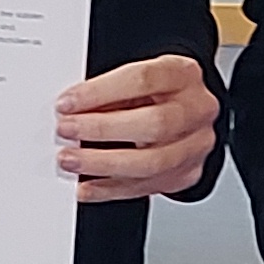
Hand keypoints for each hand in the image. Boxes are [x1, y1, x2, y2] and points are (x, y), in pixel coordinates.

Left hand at [57, 53, 215, 201]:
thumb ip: (109, 89)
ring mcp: (195, 145)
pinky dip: (111, 189)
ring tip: (71, 160)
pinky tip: (87, 186)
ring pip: (152, 163)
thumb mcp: (134, 77)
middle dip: (102, 129)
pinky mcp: (186, 174)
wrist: (184, 109)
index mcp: (183, 74)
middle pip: (154, 124)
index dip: (101, 92)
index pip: (143, 80)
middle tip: (66, 131)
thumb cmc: (154, 90)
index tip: (67, 103)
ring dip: (104, 164)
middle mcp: (197, 110)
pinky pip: (147, 187)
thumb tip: (70, 108)